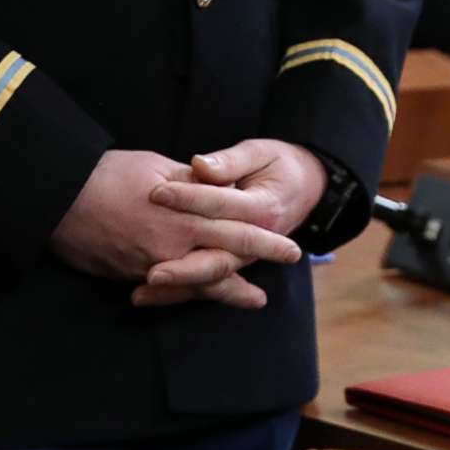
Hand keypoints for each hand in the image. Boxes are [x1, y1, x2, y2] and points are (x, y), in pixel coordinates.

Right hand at [48, 147, 302, 306]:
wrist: (59, 199)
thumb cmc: (109, 174)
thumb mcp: (157, 167)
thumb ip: (192, 182)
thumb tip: (217, 185)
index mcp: (185, 215)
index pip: (236, 229)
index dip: (265, 239)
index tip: (290, 244)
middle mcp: (173, 246)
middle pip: (225, 262)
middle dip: (257, 267)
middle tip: (286, 266)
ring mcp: (152, 265)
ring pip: (200, 284)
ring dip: (229, 292)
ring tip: (255, 299)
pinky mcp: (132, 275)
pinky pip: (169, 290)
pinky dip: (190, 294)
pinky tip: (202, 296)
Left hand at [139, 139, 325, 305]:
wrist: (309, 187)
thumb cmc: (280, 164)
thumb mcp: (260, 153)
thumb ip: (230, 161)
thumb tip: (199, 165)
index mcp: (262, 207)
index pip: (219, 204)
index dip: (188, 198)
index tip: (155, 193)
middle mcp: (255, 238)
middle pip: (217, 258)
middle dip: (182, 268)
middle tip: (150, 272)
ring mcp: (246, 256)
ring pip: (211, 278)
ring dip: (177, 288)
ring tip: (140, 293)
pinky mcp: (236, 263)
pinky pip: (209, 283)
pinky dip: (180, 292)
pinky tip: (148, 296)